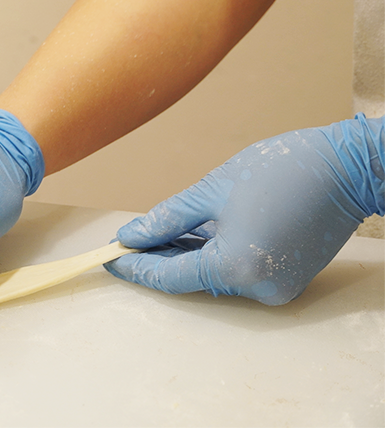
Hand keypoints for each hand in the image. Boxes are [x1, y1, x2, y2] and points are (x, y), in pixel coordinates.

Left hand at [105, 114, 383, 304]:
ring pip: (211, 275)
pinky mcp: (284, 277)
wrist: (348, 167)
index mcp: (237, 267)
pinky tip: (185, 237)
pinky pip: (233, 270)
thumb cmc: (282, 170)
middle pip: (190, 278)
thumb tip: (130, 237)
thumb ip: (166, 219)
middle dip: (155, 259)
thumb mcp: (212, 191)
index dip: (135, 268)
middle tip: (124, 243)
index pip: (170, 276)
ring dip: (181, 255)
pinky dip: (209, 254)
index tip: (108, 258)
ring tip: (149, 236)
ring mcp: (274, 287)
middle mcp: (257, 288)